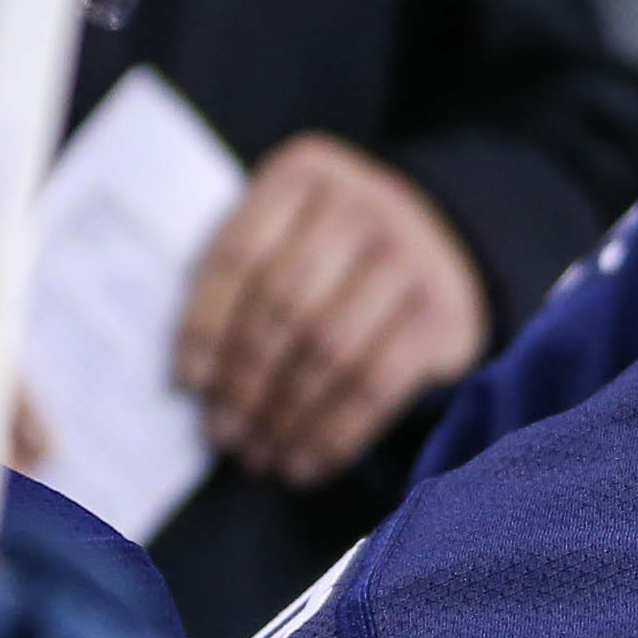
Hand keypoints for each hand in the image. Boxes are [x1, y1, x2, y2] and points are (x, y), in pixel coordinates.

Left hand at [175, 134, 487, 487]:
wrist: (447, 242)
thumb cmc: (342, 254)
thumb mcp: (289, 233)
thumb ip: (247, 281)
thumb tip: (198, 382)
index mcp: (305, 175)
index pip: (239, 256)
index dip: (206, 325)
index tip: (190, 384)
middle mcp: (364, 206)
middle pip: (285, 305)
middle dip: (247, 380)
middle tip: (225, 435)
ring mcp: (412, 258)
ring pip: (330, 349)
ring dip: (288, 413)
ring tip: (262, 456)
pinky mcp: (445, 314)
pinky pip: (378, 383)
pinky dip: (337, 431)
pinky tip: (308, 462)